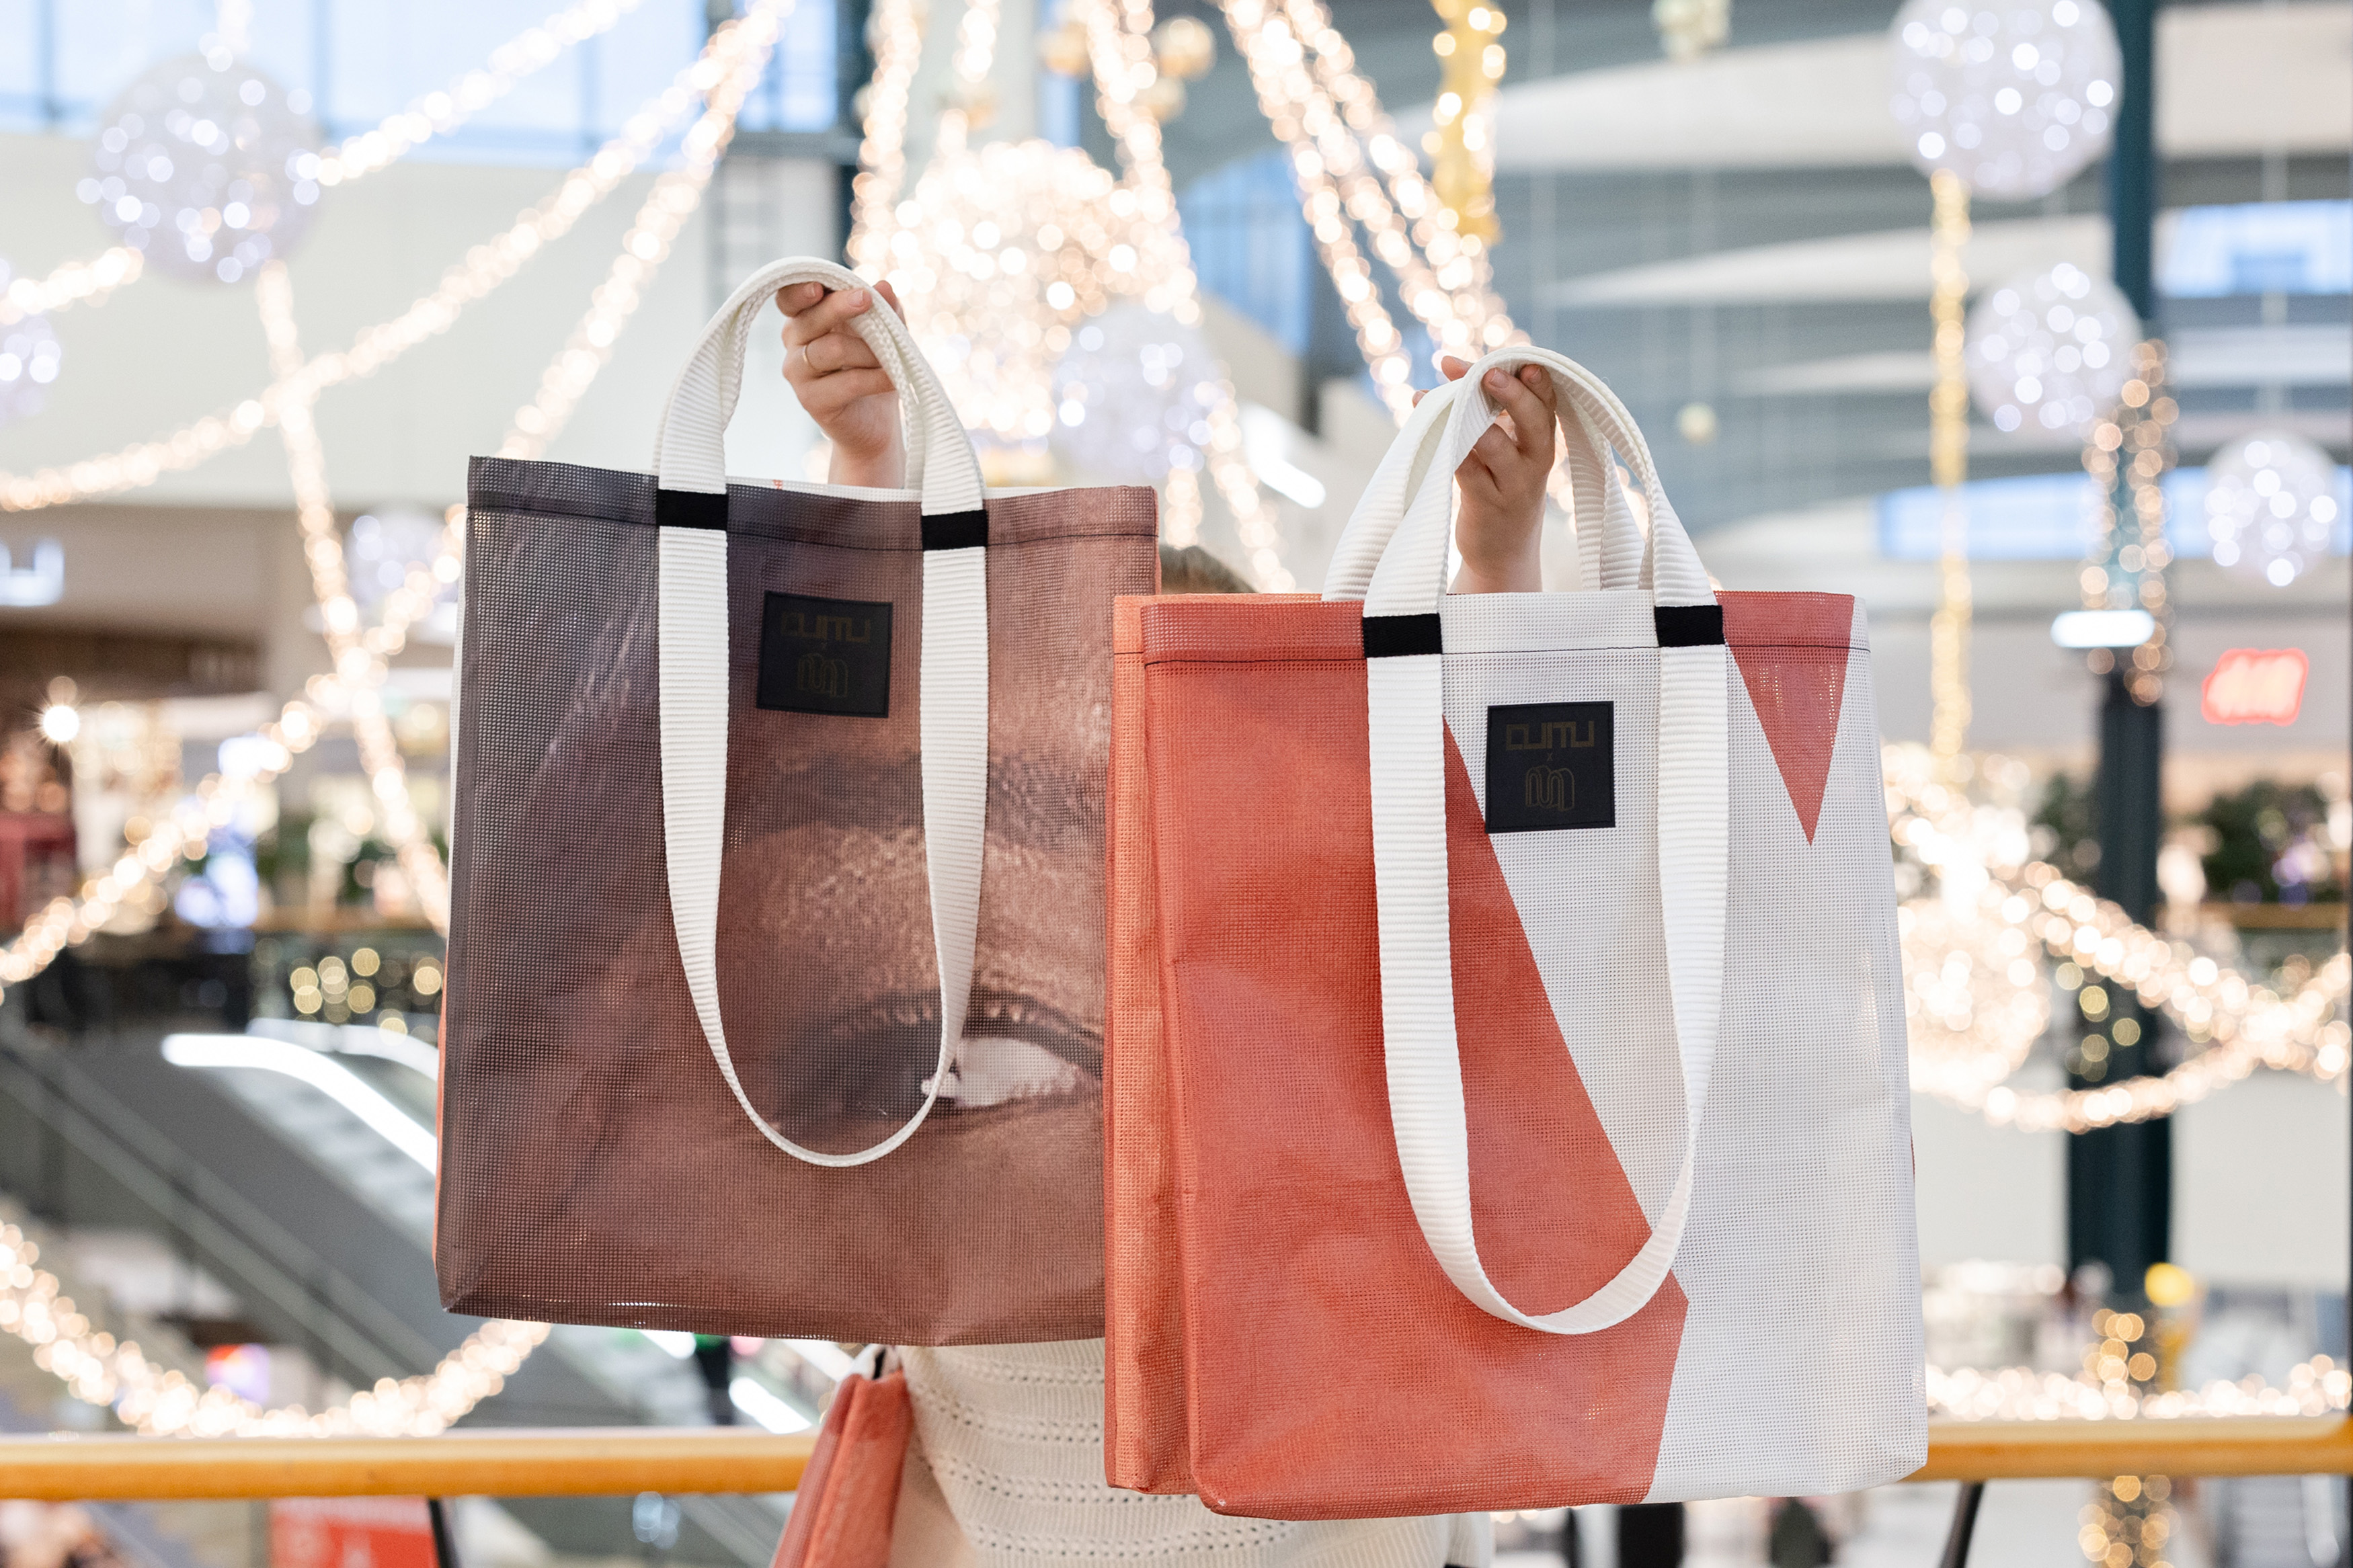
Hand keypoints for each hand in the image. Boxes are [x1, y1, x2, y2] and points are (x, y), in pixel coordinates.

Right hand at [778, 279, 906, 488]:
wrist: (875, 422)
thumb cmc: (875, 367)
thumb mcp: (886, 332)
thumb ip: (886, 308)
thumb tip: (885, 285)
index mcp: (805, 318)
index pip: (789, 298)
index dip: (799, 290)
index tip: (820, 287)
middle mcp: (794, 342)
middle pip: (810, 319)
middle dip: (840, 307)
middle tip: (867, 300)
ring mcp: (798, 372)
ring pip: (830, 350)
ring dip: (869, 351)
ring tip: (892, 357)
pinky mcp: (811, 401)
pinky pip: (846, 382)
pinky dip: (876, 378)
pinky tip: (894, 377)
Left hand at [1413, 357, 1556, 593]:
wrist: (1503, 552)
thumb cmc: (1500, 487)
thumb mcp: (1505, 447)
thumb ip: (1485, 408)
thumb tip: (1450, 363)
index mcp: (1543, 441)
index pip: (1548, 402)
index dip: (1536, 378)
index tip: (1519, 358)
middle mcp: (1536, 461)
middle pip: (1534, 420)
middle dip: (1512, 394)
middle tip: (1487, 372)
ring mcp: (1513, 485)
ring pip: (1495, 444)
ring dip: (1466, 417)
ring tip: (1432, 396)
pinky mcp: (1487, 504)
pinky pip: (1466, 469)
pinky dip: (1447, 446)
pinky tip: (1427, 428)